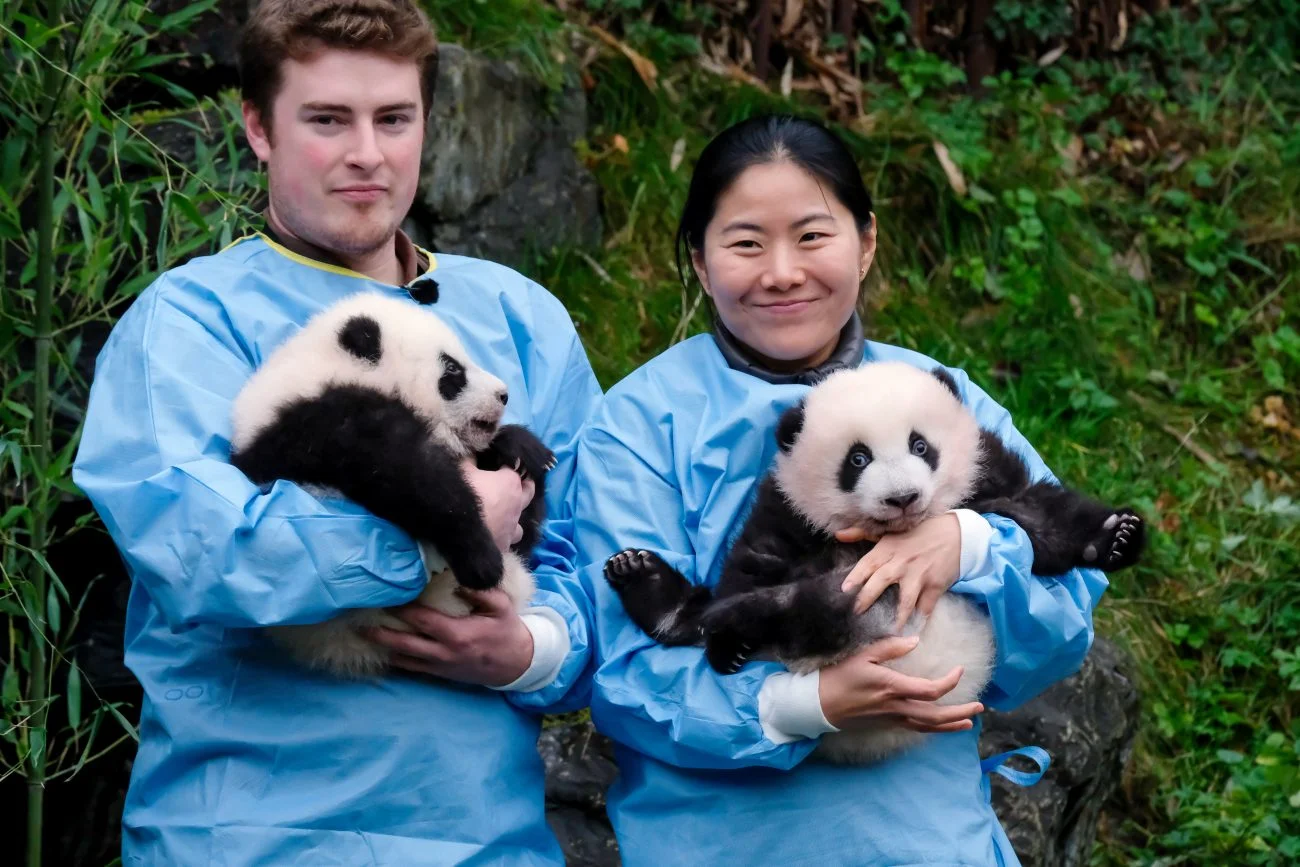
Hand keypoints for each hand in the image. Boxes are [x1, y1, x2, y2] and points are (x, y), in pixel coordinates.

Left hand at [366, 589, 533, 686]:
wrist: (515, 665)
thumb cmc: (507, 631)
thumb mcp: (502, 607)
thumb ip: (481, 592)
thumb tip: (458, 581)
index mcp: (456, 634)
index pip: (421, 619)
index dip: (402, 608)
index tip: (387, 595)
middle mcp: (443, 653)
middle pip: (403, 643)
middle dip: (380, 632)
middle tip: (359, 621)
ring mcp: (439, 666)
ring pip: (403, 659)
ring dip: (384, 646)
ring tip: (364, 635)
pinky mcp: (439, 674)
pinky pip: (411, 669)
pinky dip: (395, 660)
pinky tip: (382, 650)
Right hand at [461, 459, 535, 550]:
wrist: (458, 532)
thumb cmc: (462, 495)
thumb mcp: (462, 469)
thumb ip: (469, 458)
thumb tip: (473, 451)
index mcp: (510, 482)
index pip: (515, 468)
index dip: (508, 464)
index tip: (502, 464)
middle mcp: (517, 504)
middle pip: (528, 492)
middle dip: (525, 486)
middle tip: (518, 483)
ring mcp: (512, 527)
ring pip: (521, 521)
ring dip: (515, 518)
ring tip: (505, 517)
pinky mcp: (504, 546)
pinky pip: (509, 540)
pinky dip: (504, 538)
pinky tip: (495, 538)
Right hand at [818, 635, 982, 732]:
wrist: (818, 705)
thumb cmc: (837, 676)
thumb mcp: (862, 655)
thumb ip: (890, 647)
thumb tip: (915, 641)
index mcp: (892, 687)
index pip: (931, 689)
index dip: (950, 682)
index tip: (960, 670)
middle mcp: (896, 707)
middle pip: (936, 715)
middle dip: (960, 711)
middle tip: (980, 707)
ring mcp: (892, 719)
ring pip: (928, 726)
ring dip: (951, 724)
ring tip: (970, 721)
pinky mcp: (887, 724)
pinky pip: (917, 728)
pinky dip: (934, 728)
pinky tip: (943, 726)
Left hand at [836, 513, 961, 628]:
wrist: (957, 534)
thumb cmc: (920, 532)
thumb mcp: (891, 530)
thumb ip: (863, 533)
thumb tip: (839, 534)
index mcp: (889, 548)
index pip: (868, 563)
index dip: (855, 577)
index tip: (844, 590)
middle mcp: (902, 562)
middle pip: (881, 581)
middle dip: (867, 598)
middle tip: (855, 613)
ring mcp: (920, 575)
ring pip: (905, 599)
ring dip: (896, 617)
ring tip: (886, 632)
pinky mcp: (936, 586)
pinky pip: (926, 607)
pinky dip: (919, 620)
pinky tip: (912, 632)